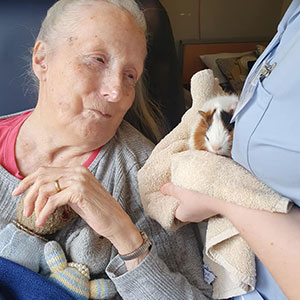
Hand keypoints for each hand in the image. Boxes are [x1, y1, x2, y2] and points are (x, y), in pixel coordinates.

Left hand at [12, 166, 132, 239]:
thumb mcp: (76, 196)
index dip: (28, 180)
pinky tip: (42, 221)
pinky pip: (52, 201)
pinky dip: (44, 212)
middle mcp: (78, 171)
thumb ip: (62, 188)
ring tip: (34, 217)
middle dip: (28, 194)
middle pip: (42, 177)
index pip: (45, 170)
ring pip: (45, 189)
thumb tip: (40, 191)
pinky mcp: (80, 192)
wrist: (115, 221)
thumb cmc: (96, 210)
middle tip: (25, 210)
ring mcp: (79, 180)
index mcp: (77, 169)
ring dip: (35, 205)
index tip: (18, 192)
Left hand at [161, 182, 220, 222]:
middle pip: (181, 205)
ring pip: (191, 203)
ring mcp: (201, 213)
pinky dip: (199, 195)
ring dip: (190, 194)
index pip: (170, 208)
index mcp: (181, 215)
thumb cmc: (202, 198)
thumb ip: (170, 190)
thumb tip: (163, 189)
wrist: (223, 199)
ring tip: (189, 185)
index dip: (169, 198)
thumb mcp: (181, 191)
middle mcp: (191, 217)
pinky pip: (201, 201)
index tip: (169, 190)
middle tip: (178, 186)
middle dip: (179, 195)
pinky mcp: (210, 208)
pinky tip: (200, 188)